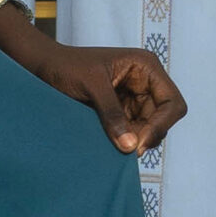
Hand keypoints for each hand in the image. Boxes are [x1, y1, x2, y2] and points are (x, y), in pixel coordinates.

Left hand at [31, 36, 186, 154]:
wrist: (44, 66)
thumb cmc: (66, 67)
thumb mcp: (91, 87)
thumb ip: (111, 114)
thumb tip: (131, 146)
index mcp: (146, 67)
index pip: (172, 102)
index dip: (161, 125)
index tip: (139, 144)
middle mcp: (146, 81)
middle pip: (163, 119)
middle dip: (148, 135)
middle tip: (126, 150)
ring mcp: (134, 97)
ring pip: (149, 128)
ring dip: (135, 140)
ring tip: (113, 145)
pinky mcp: (122, 109)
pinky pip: (132, 130)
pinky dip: (125, 140)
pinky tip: (110, 143)